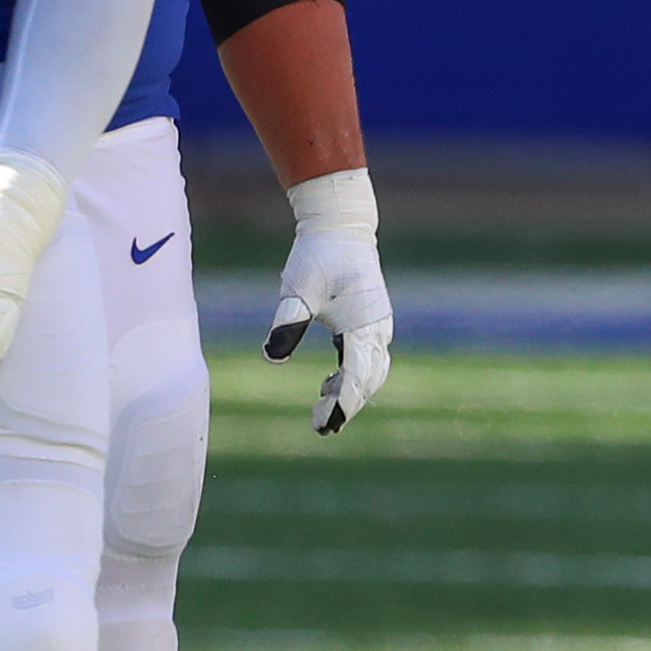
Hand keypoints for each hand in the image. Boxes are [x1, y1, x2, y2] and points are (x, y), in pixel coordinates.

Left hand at [264, 163, 394, 434]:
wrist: (341, 225)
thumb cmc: (317, 255)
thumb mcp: (297, 290)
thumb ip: (287, 324)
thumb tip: (271, 357)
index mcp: (362, 324)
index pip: (355, 378)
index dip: (341, 405)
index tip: (322, 424)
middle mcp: (377, 329)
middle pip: (369, 381)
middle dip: (348, 406)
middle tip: (320, 425)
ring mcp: (378, 325)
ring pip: (373, 372)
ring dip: (352, 393)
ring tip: (324, 408)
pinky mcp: (372, 320)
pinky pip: (370, 358)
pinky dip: (354, 376)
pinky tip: (329, 383)